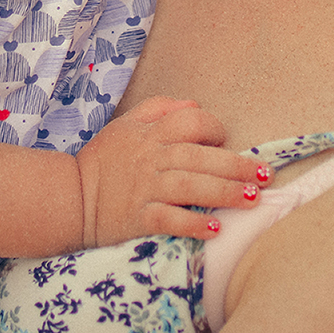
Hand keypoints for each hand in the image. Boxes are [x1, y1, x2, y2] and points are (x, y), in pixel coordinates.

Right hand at [76, 96, 268, 244]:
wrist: (69, 198)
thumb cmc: (103, 161)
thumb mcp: (125, 124)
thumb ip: (158, 109)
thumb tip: (193, 104)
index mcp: (150, 134)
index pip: (190, 121)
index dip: (214, 128)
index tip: (226, 141)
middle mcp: (151, 158)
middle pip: (200, 156)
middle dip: (236, 165)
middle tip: (264, 174)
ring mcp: (145, 189)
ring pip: (191, 186)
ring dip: (225, 192)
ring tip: (252, 199)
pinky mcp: (139, 218)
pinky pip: (170, 220)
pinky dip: (193, 224)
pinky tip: (216, 228)